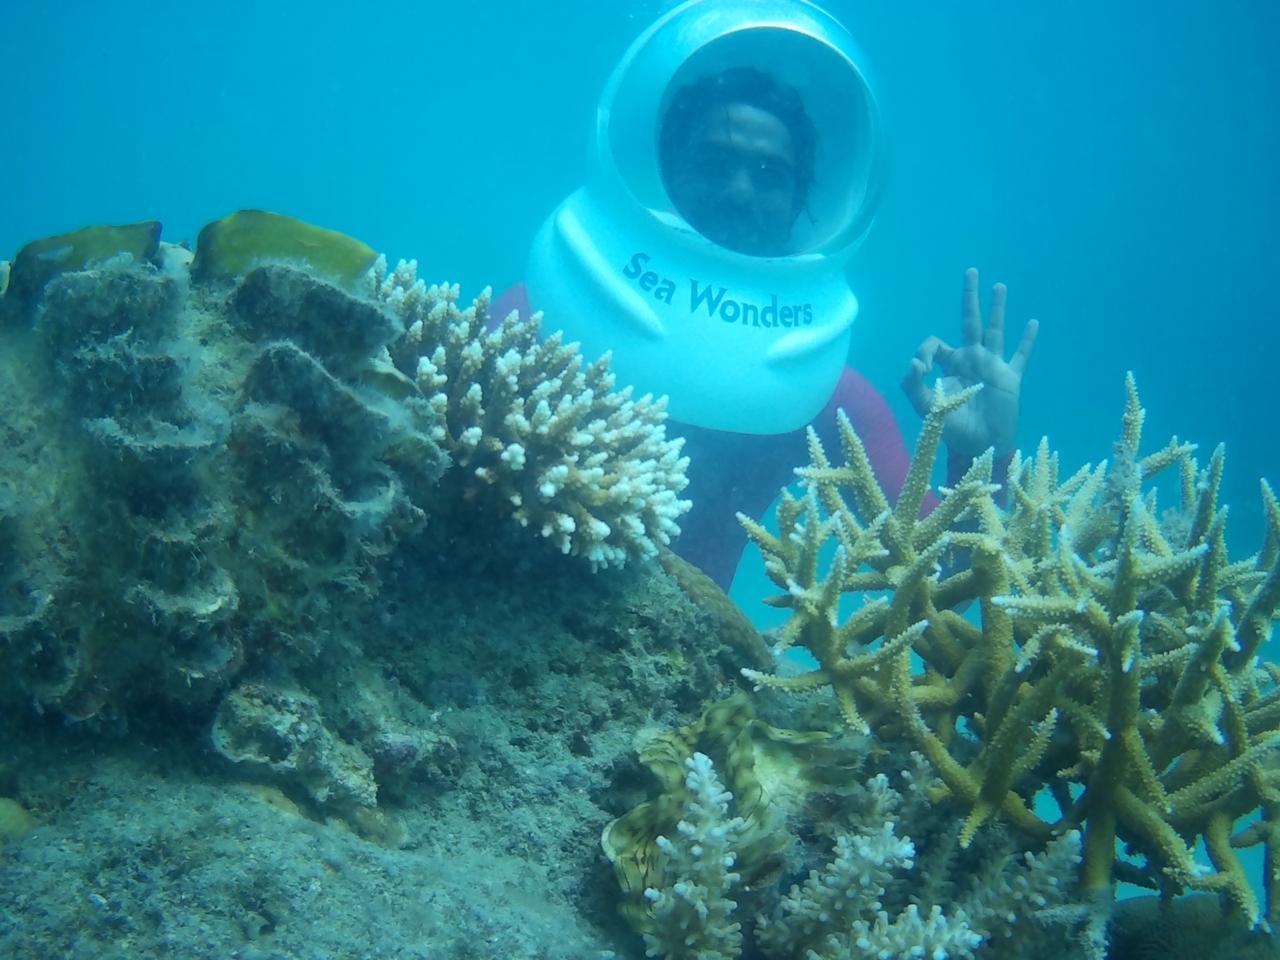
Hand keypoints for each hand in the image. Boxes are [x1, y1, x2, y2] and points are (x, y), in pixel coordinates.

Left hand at [901, 268, 1037, 457]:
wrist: (980, 447)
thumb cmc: (952, 430)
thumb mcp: (926, 409)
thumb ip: (914, 386)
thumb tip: (913, 362)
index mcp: (948, 366)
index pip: (935, 344)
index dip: (925, 350)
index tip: (921, 367)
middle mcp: (970, 360)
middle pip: (969, 321)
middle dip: (969, 297)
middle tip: (970, 271)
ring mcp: (992, 367)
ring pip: (995, 330)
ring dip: (998, 308)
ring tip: (999, 286)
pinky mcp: (1010, 378)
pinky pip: (1020, 356)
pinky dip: (1027, 341)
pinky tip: (1033, 323)